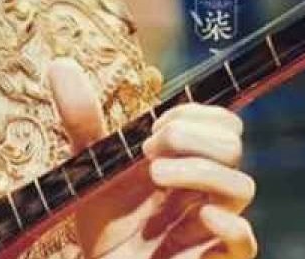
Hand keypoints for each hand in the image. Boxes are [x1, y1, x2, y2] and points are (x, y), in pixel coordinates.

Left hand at [48, 59, 256, 258]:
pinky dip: (227, 224)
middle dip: (191, 137)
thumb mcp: (91, 167)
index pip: (221, 122)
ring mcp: (214, 225)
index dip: (192, 114)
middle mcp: (208, 189)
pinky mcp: (217, 258)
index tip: (151, 127)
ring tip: (154, 175)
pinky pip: (245, 239)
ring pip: (242, 185)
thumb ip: (81, 119)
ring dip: (200, 171)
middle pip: (233, 145)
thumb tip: (59, 64)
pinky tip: (197, 216)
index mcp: (188, 161)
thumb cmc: (106, 222)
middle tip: (148, 151)